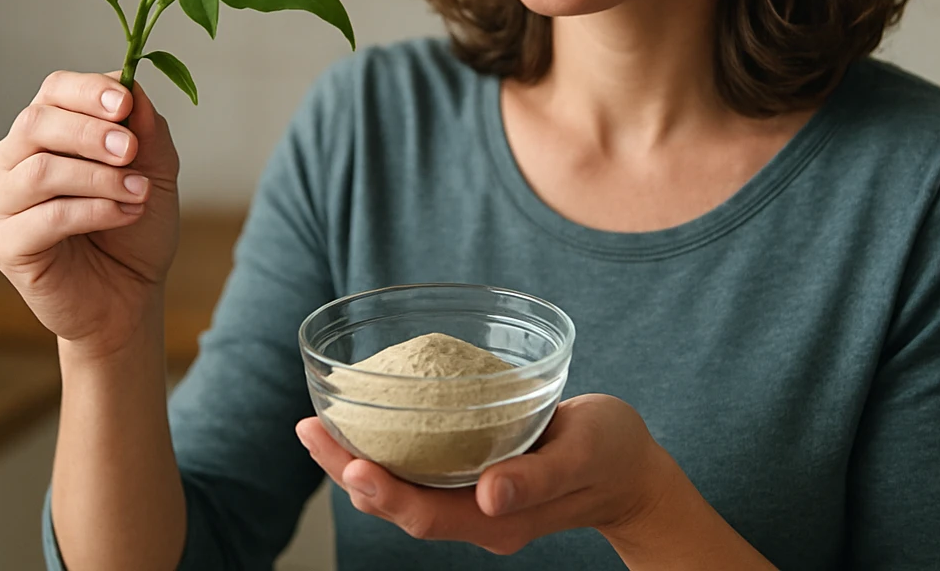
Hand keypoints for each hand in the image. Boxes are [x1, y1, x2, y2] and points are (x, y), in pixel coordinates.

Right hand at [0, 71, 180, 358]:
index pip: (53, 91)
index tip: (126, 105)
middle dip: (90, 133)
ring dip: (97, 177)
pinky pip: (44, 218)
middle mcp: (14, 160)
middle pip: (36, 123)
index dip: (88, 92)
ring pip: (38, 169)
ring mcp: (3, 203)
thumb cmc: (136, 226)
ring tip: (139, 191)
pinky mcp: (5, 246)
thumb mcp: (156, 171)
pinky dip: (93, 211)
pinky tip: (125, 213)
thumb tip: (134, 89)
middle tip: (132, 151)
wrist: (131, 294)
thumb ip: (147, 130)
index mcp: (47, 131)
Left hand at [296, 394, 674, 555]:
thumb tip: (490, 495)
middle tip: (309, 429)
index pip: (423, 514)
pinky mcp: (471, 476)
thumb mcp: (585, 454)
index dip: (380, 492)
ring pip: (400, 489)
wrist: (631, 470)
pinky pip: (416, 470)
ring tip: (318, 425)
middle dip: (347, 472)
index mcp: (498, 518)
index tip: (348, 460)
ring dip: (355, 461)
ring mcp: (471, 500)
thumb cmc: (613, 453)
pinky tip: (366, 420)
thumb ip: (540, 476)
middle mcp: (475, 515)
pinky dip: (385, 449)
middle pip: (396, 505)